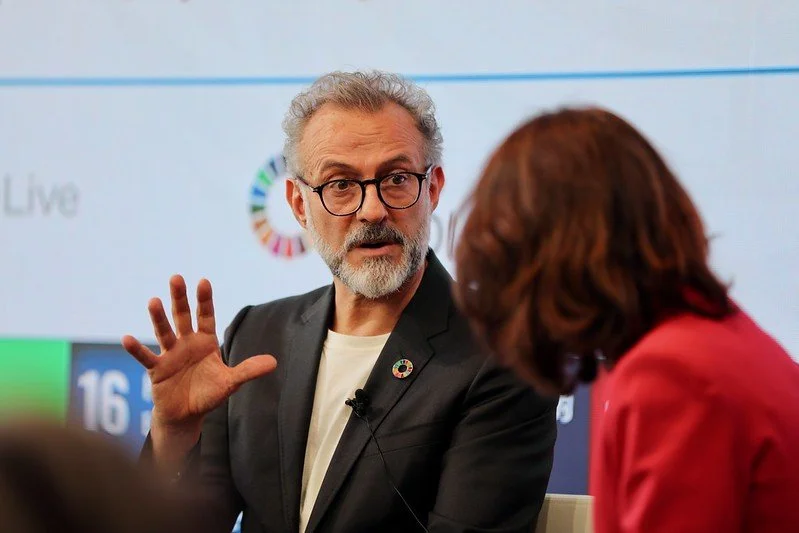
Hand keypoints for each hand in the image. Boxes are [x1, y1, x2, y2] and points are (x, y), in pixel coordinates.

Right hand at [122, 275, 275, 459]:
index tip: (203, 281)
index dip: (204, 300)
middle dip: (179, 298)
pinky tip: (126, 339)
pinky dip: (136, 349)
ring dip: (159, 318)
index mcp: (205, 342)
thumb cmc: (208, 394)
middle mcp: (186, 344)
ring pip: (164, 332)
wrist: (187, 415)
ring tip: (153, 301)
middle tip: (176, 278)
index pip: (205, 316)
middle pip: (182, 317)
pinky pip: (146, 358)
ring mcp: (170, 355)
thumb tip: (274, 362)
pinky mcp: (157, 370)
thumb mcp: (230, 382)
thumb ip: (248, 370)